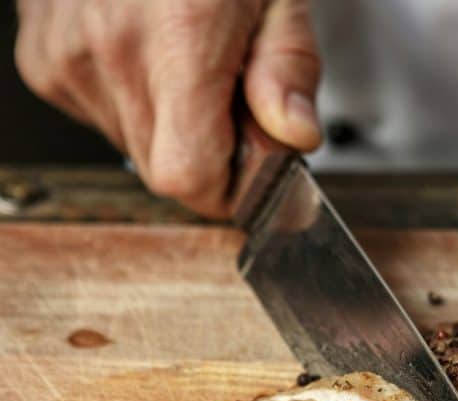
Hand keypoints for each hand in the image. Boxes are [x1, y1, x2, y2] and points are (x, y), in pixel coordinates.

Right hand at [15, 0, 321, 216]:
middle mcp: (113, 49)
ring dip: (171, 127)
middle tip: (231, 99)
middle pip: (164, 169)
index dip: (229, 188)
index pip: (188, 174)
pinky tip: (149, 53)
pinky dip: (133, 101)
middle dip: (210, 154)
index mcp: (179, 36)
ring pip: (133, 146)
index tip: (255, 168)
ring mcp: (68, 55)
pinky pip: (101, 116)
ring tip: (189, 62)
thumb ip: (289, 70)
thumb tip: (296, 136)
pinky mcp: (43, 58)